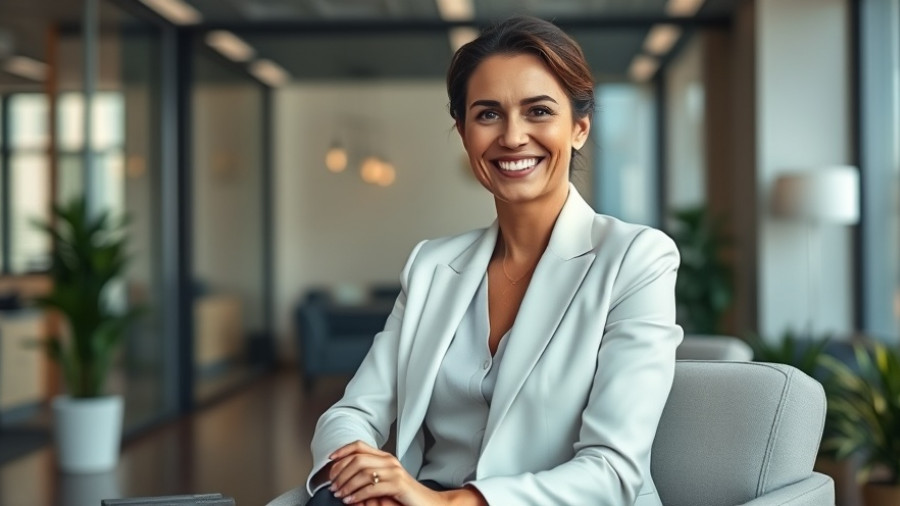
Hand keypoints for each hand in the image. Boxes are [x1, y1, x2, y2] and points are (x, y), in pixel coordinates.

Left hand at [328, 441, 446, 505]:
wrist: (428, 503)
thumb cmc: (405, 495)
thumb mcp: (385, 481)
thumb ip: (370, 476)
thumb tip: (345, 476)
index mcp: (385, 457)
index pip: (359, 446)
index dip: (342, 450)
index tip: (330, 459)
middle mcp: (389, 461)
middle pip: (357, 459)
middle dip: (341, 473)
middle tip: (333, 486)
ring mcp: (394, 472)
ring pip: (362, 472)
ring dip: (346, 485)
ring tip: (339, 495)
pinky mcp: (397, 485)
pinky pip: (371, 487)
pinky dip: (357, 495)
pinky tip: (351, 501)